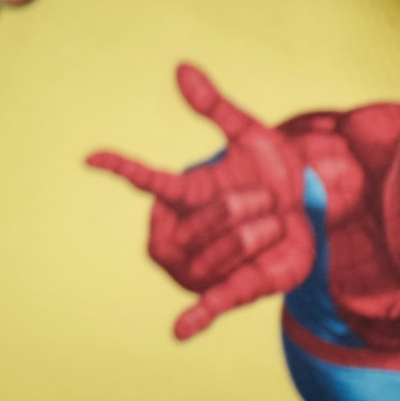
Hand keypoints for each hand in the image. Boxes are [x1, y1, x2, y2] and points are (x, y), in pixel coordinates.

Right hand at [88, 62, 319, 333]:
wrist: (308, 212)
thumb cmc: (272, 172)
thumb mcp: (250, 135)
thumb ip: (214, 107)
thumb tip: (182, 68)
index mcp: (183, 194)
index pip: (147, 180)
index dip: (121, 165)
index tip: (91, 155)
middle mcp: (184, 231)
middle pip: (200, 225)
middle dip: (236, 212)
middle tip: (265, 198)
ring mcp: (204, 261)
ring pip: (215, 257)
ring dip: (247, 241)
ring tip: (273, 225)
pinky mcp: (233, 287)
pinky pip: (209, 304)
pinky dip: (194, 319)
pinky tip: (180, 332)